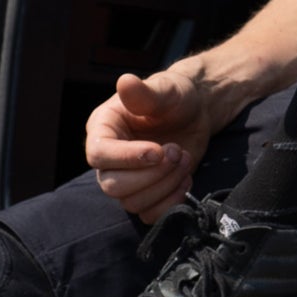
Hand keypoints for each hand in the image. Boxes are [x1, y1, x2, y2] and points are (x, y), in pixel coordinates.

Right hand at [84, 66, 214, 221]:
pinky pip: (149, 215)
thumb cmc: (175, 96)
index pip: (99, 154)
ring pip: (132, 203)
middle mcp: (110, 157)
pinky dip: (171, 203)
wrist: (196, 111)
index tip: (158, 150)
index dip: (128, 158)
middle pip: (113, 186)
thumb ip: (144, 93)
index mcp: (104, 129)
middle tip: (176, 151)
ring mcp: (127, 178)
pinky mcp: (146, 193)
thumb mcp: (164, 89)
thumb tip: (125, 82)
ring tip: (184, 159)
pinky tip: (186, 179)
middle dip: (151, 174)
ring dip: (165, 185)